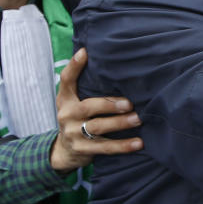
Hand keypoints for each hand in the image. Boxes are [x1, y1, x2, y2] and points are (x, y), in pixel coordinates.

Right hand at [51, 48, 142, 173]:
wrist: (64, 151)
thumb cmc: (78, 118)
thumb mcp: (75, 102)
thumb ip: (87, 87)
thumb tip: (114, 65)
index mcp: (66, 99)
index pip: (66, 80)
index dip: (74, 66)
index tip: (85, 52)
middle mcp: (67, 114)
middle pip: (89, 106)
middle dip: (110, 104)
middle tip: (130, 103)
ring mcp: (73, 133)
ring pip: (99, 127)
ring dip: (120, 123)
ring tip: (138, 119)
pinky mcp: (83, 150)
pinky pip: (105, 147)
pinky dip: (123, 145)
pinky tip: (138, 143)